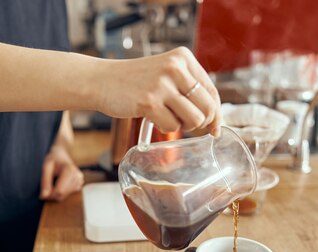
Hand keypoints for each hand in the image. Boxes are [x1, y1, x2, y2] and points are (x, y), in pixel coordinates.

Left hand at [39, 144, 84, 201]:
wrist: (61, 154)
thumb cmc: (53, 159)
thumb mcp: (46, 167)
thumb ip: (45, 182)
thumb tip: (44, 196)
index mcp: (69, 170)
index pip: (59, 191)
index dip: (49, 195)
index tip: (42, 193)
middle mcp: (77, 176)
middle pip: (62, 195)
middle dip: (52, 195)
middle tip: (44, 190)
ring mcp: (80, 180)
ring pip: (65, 196)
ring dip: (56, 194)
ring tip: (51, 184)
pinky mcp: (80, 183)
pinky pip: (68, 194)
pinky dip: (61, 192)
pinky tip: (58, 183)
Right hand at [96, 47, 220, 134]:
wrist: (101, 80)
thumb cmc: (135, 82)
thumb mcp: (165, 74)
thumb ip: (188, 89)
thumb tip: (214, 122)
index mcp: (183, 58)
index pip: (212, 91)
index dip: (216, 113)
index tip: (214, 127)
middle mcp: (175, 67)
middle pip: (207, 107)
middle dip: (202, 123)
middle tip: (189, 125)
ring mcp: (162, 85)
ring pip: (194, 119)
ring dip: (183, 126)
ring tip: (169, 118)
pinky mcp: (149, 102)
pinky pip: (172, 126)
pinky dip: (165, 128)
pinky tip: (154, 118)